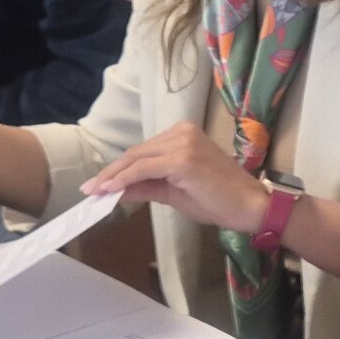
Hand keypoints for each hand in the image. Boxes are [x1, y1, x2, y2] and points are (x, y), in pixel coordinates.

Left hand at [81, 122, 269, 229]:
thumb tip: (115, 189)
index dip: (119, 168)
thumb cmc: (219, 200)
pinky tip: (110, 191)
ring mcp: (182, 143)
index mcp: (183, 134)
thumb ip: (146, 186)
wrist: (250, 206)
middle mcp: (182, 132)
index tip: (99, 184)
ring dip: (113, 177)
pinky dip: (124, 180)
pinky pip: (144, 170)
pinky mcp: (182, 159)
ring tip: (95, 192)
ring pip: (137, 160)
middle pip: (136, 152)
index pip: (143, 151)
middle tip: (89, 189)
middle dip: (111, 172)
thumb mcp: (174, 192)